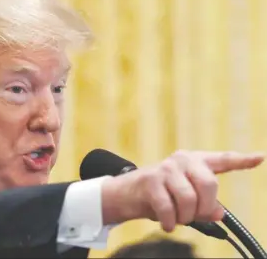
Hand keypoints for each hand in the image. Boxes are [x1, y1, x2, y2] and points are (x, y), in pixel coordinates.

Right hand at [101, 150, 263, 231]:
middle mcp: (183, 160)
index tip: (260, 157)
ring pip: (189, 199)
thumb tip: (217, 212)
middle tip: (195, 216)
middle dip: (204, 207)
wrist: (127, 193)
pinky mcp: (151, 180)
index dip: (242, 160)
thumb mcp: (185, 198)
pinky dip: (170, 222)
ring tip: (176, 219)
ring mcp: (166, 169)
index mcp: (195, 161)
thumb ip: (205, 204)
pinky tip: (167, 223)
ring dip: (184, 217)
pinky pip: (169, 209)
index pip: (222, 160)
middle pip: (209, 184)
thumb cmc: (161, 194)